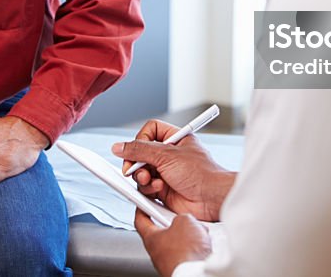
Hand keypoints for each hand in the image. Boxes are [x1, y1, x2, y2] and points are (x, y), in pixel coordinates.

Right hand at [112, 119, 235, 221]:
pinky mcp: (164, 192)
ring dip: (143, 178)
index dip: (141, 139)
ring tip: (150, 181)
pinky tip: (158, 190)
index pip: (150, 131)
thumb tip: (119, 147)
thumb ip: (140, 150)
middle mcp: (170, 156)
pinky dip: (148, 190)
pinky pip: (146, 189)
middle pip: (141, 154)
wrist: (212, 198)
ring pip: (141, 173)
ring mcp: (166, 174)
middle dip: (136, 163)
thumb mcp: (166, 155)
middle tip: (133, 169)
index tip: (136, 149)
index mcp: (175, 140)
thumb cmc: (201, 173)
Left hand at [134, 209, 211, 276]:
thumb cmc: (186, 252)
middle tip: (183, 219)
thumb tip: (186, 220)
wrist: (196, 274)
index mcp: (151, 239)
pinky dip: (194, 250)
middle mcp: (157, 253)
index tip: (144, 204)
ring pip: (177, 244)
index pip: (141, 221)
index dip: (143, 210)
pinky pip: (187, 255)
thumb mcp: (185, 220)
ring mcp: (168, 262)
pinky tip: (202, 248)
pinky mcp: (180, 269)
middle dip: (175, 224)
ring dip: (187, 238)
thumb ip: (181, 217)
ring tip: (198, 236)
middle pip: (163, 233)